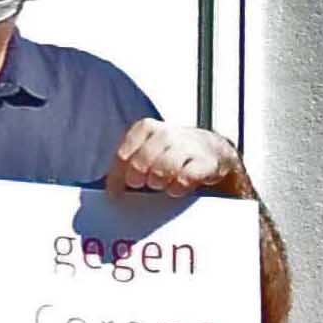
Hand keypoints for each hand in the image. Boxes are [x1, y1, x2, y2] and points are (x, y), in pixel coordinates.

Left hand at [105, 118, 244, 195]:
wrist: (212, 148)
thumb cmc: (174, 151)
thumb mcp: (148, 148)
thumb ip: (129, 161)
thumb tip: (110, 186)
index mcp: (146, 128)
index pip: (123, 155)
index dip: (116, 178)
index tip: (115, 193)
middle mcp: (165, 134)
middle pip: (140, 164)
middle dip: (138, 180)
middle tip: (144, 184)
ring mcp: (186, 147)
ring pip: (161, 172)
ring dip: (158, 184)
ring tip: (162, 184)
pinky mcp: (204, 162)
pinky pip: (183, 180)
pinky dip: (177, 188)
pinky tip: (177, 187)